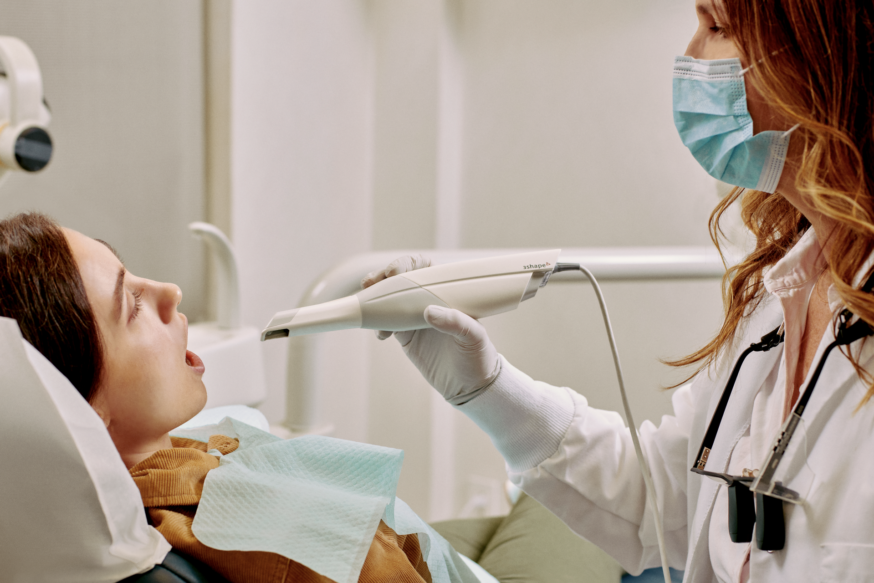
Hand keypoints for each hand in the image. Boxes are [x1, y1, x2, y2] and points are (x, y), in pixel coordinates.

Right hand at [361, 255, 500, 401]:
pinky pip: (386, 323)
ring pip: (390, 299)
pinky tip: (381, 334)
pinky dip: (377, 324)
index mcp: (449, 294)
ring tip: (367, 306)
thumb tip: (429, 311)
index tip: (395, 272)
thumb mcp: (474, 338)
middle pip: (402, 280)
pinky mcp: (406, 335)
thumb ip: (455, 322)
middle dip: (383, 277)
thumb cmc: (478, 358)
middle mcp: (430, 301)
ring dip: (375, 298)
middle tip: (370, 284)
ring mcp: (416, 318)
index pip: (427, 268)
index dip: (409, 265)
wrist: (470, 387)